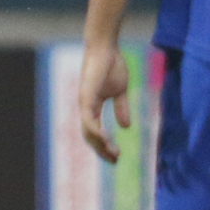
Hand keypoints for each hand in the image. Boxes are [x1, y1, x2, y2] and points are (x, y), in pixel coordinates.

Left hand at [78, 42, 130, 163]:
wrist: (107, 49)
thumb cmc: (112, 65)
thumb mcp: (120, 92)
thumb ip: (121, 108)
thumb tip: (125, 126)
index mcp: (93, 108)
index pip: (95, 133)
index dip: (105, 146)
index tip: (117, 156)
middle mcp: (86, 108)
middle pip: (90, 137)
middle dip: (102, 151)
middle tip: (116, 160)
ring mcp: (84, 103)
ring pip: (88, 132)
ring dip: (100, 145)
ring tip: (114, 153)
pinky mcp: (86, 97)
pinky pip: (88, 120)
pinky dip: (95, 131)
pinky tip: (106, 139)